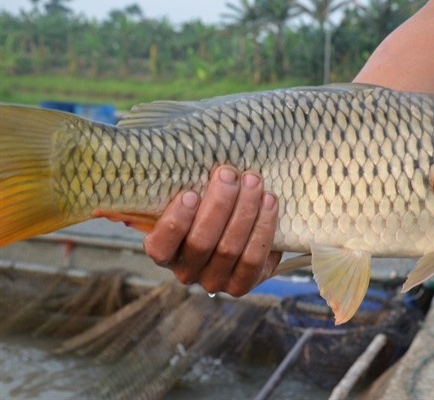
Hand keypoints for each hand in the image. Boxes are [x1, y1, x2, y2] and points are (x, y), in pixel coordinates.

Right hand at [143, 166, 281, 295]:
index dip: (176, 221)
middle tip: (230, 174)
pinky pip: (254, 259)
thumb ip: (185, 183)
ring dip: (244, 211)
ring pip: (230, 249)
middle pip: (201, 243)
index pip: (161, 245)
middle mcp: (186, 271)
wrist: (239, 224)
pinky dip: (263, 228)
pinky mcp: (243, 284)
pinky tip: (269, 201)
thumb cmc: (207, 203)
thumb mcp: (191, 194)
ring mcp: (215, 281)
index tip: (190, 194)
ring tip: (253, 182)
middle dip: (219, 204)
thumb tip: (186, 153)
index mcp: (164, 251)